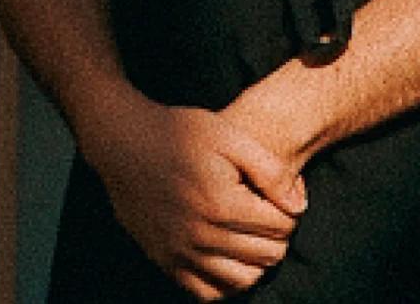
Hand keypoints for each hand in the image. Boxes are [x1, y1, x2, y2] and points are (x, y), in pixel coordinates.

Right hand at [77, 98, 306, 300]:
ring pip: (243, 279)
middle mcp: (201, 234)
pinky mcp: (164, 259)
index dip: (287, 211)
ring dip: (256, 261)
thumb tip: (297, 208)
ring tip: (248, 236)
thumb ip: (271, 170)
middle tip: (263, 214)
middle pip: (268, 254)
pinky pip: (208, 292)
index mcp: (221, 202)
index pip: (282, 226)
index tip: (272, 196)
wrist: (122, 141)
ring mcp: (180, 251)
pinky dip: (226, 282)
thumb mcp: (229, 136)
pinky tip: (226, 257)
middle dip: (276, 236)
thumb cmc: (178, 133)